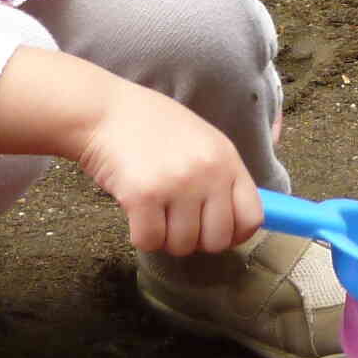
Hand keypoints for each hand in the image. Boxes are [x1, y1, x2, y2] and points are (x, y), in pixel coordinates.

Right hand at [70, 78, 262, 256]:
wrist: (105, 112)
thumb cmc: (152, 127)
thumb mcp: (202, 141)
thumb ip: (221, 177)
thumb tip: (235, 222)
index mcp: (227, 159)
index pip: (252, 217)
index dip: (235, 234)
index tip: (215, 233)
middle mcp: (208, 173)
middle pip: (217, 240)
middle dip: (195, 239)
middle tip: (176, 221)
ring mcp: (177, 185)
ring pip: (182, 245)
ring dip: (165, 236)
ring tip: (154, 209)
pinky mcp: (143, 196)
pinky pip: (150, 241)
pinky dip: (141, 235)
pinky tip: (136, 212)